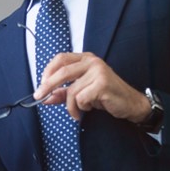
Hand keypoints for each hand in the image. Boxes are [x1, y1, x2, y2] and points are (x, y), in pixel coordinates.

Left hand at [35, 52, 150, 122]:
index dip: (47, 71)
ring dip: (71, 106)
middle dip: (47, 86)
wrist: (130, 104)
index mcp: (86, 59)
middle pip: (62, 71)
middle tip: (39, 97)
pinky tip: (90, 108)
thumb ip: (63, 93)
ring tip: (78, 111)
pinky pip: (81, 98)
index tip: (41, 86)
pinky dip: (81, 108)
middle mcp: (92, 61)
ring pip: (72, 90)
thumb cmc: (106, 97)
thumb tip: (44, 98)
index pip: (60, 59)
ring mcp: (98, 71)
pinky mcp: (102, 83)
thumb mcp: (82, 93)